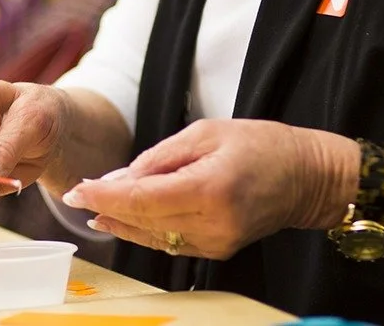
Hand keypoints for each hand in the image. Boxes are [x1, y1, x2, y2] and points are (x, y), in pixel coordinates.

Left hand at [61, 119, 356, 259]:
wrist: (306, 176)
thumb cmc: (259, 144)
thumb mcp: (205, 133)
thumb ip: (159, 157)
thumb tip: (116, 180)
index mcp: (210, 188)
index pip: (143, 199)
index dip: (104, 197)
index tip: (76, 189)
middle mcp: (213, 223)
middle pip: (144, 222)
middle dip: (106, 208)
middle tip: (77, 194)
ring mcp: (217, 242)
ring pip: (154, 238)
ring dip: (120, 224)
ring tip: (93, 208)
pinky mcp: (219, 250)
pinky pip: (171, 244)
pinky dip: (145, 231)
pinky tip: (124, 220)